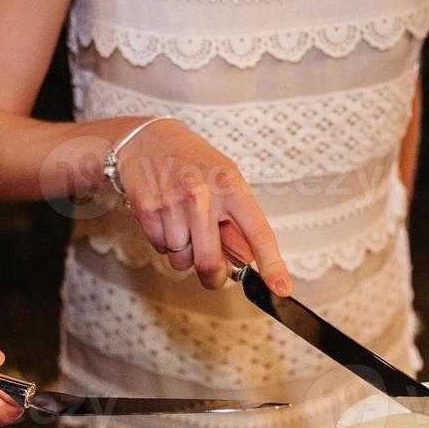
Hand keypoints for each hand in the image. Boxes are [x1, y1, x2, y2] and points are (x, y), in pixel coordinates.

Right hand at [114, 119, 293, 294]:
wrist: (147, 139)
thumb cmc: (194, 162)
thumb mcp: (226, 179)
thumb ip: (238, 219)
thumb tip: (246, 260)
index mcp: (231, 186)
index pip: (258, 232)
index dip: (272, 264)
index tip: (281, 288)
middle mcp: (202, 194)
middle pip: (210, 262)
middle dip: (213, 277)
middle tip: (214, 274)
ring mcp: (173, 203)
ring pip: (182, 261)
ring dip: (185, 254)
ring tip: (183, 224)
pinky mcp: (148, 210)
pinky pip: (161, 250)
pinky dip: (165, 243)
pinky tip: (166, 218)